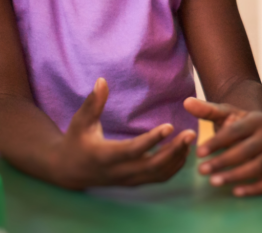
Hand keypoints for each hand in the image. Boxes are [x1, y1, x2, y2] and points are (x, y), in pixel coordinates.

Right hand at [53, 78, 194, 189]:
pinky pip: (158, 178)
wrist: (70, 170)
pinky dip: (174, 166)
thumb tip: (101, 80)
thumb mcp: (80, 121)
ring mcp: (127, 180)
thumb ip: (92, 103)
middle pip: (151, 167)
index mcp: (104, 157)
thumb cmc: (76, 140)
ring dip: (177, 158)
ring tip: (190, 138)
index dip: (152, 140)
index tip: (170, 125)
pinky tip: (183, 150)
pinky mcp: (134, 182)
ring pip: (158, 174)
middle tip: (191, 133)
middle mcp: (118, 172)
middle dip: (173, 151)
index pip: (132, 150)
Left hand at [184, 97, 261, 195]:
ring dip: (235, 176)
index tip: (198, 153)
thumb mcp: (224, 114)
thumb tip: (187, 102)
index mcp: (258, 119)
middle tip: (201, 170)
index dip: (216, 142)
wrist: (261, 130)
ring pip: (258, 167)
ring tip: (213, 181)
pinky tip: (236, 191)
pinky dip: (255, 189)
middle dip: (223, 161)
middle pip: (247, 150)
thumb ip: (207, 110)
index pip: (236, 132)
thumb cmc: (238, 124)